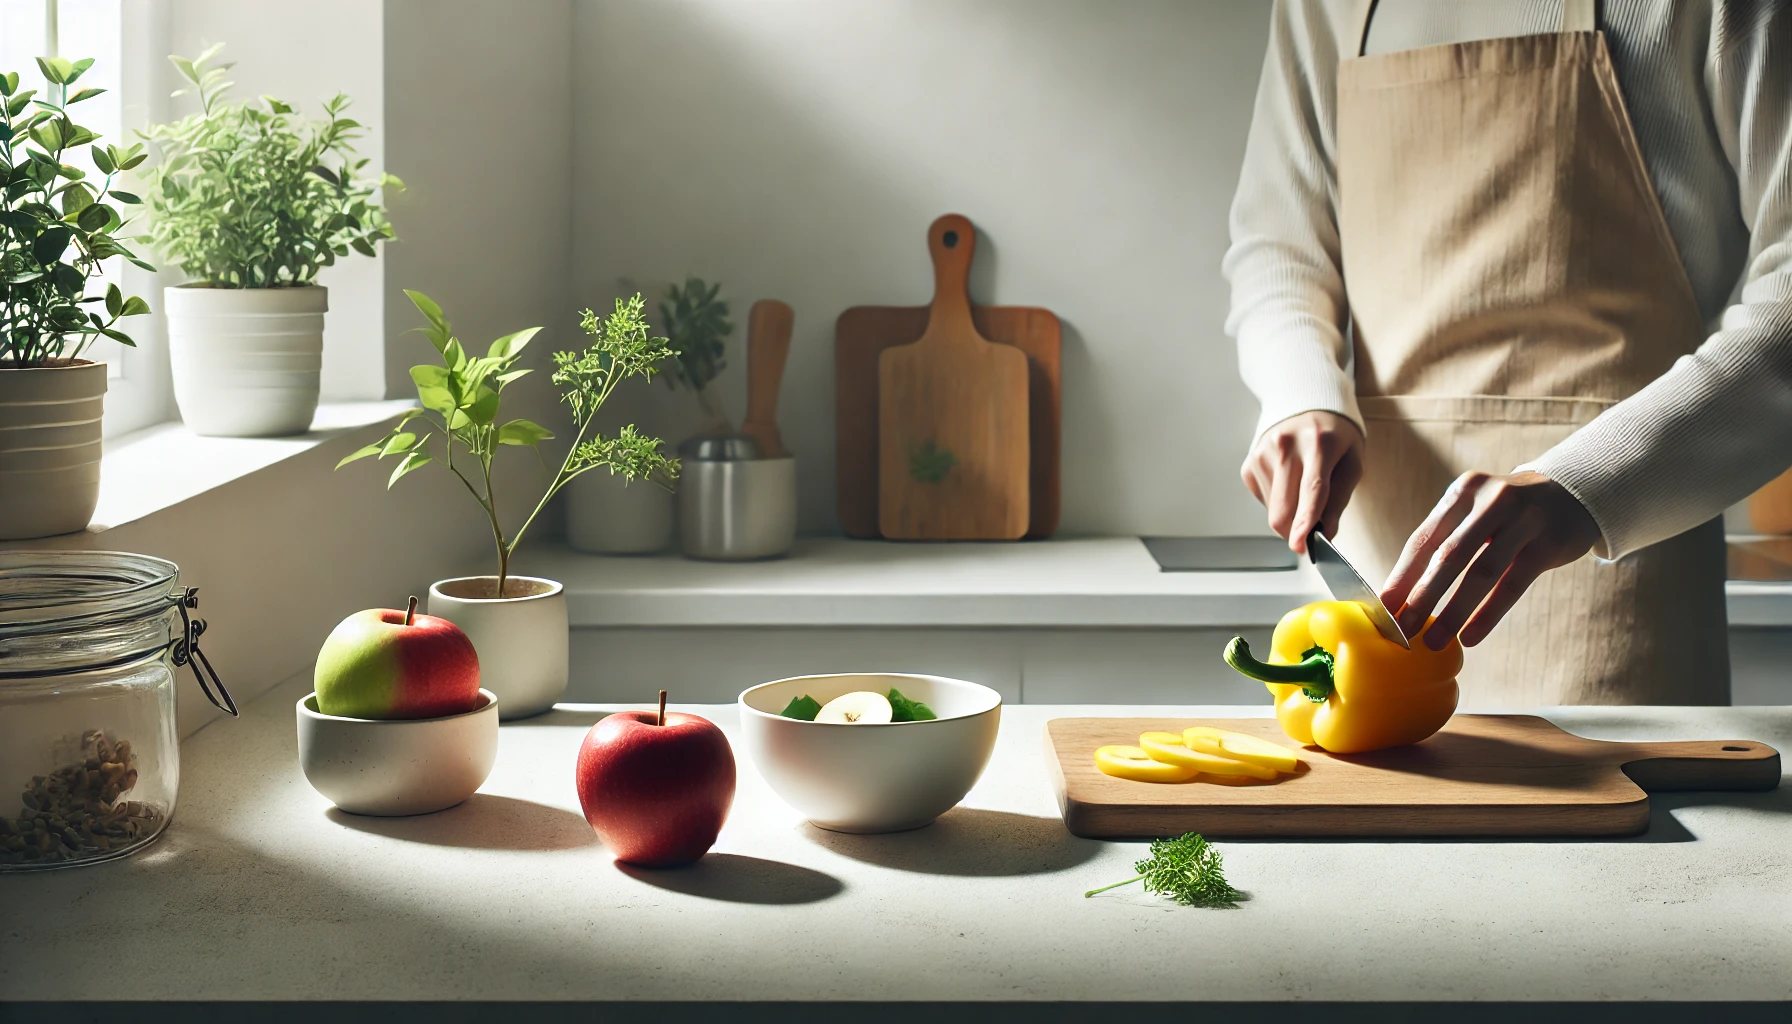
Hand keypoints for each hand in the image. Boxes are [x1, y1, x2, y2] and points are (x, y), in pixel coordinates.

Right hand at [1240, 411, 1363, 553]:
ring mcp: (1262, 453)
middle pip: (1284, 509)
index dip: (1305, 521)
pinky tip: (1288, 481)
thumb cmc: (1335, 437)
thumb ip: (1339, 499)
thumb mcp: (1351, 462)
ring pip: (1273, 510)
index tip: (1301, 546)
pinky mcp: (1249, 463)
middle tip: (1310, 536)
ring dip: (1290, 513)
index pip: (1312, 489)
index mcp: (1318, 443)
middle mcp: (1285, 445)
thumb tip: (1326, 533)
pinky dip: (1279, 501)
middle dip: (1296, 532)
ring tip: (1303, 488)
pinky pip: (1264, 500)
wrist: (1306, 404)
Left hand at [1381, 471, 1600, 649]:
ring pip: (1481, 572)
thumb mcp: (1476, 512)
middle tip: (1402, 630)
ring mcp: (1523, 519)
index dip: (1402, 575)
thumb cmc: (1509, 513)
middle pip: (1449, 556)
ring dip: (1453, 611)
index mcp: (1462, 493)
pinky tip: (1470, 635)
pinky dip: (1489, 613)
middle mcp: (1491, 500)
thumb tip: (1404, 594)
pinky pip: (1513, 584)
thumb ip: (1446, 542)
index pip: (1424, 539)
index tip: (1384, 607)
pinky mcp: (1548, 542)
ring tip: (1434, 641)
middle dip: (1422, 597)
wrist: (1574, 492)